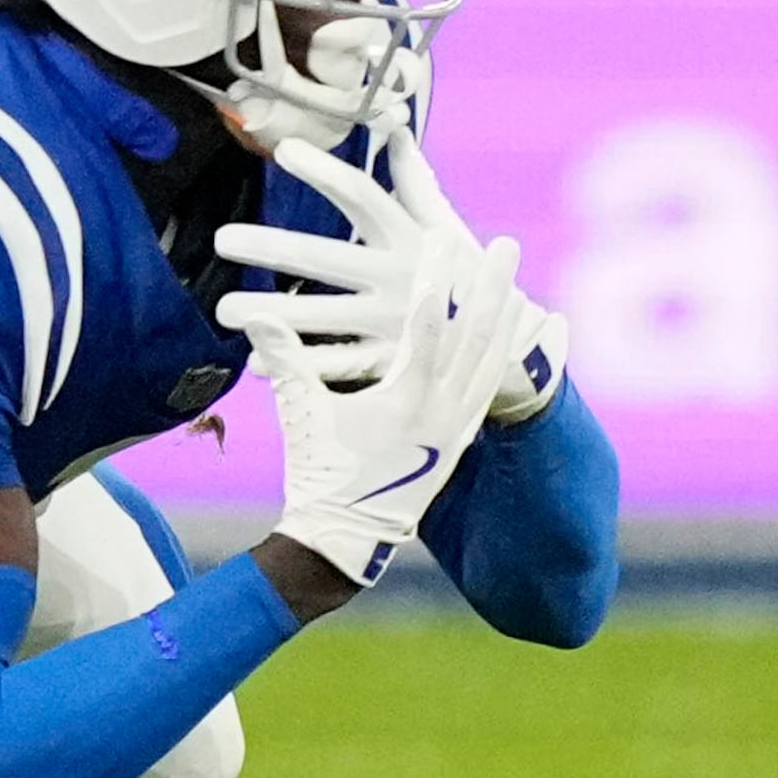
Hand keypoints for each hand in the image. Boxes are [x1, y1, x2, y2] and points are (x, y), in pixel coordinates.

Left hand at [213, 132, 560, 419]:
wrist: (509, 346)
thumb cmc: (465, 277)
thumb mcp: (447, 227)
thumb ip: (416, 182)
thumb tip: (396, 129)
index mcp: (410, 238)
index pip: (363, 197)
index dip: (326, 171)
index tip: (285, 149)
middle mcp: (399, 276)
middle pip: (327, 258)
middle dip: (274, 248)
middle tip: (222, 239)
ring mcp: (393, 321)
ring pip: (322, 316)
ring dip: (271, 314)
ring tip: (223, 310)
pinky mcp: (390, 363)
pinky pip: (336, 365)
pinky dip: (297, 365)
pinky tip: (256, 362)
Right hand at [216, 143, 520, 585]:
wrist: (346, 539)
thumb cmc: (320, 474)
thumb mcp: (302, 415)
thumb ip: (287, 362)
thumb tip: (254, 316)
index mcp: (406, 399)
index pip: (427, 326)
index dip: (434, 278)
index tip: (441, 237)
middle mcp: (442, 410)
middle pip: (477, 336)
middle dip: (491, 287)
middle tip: (503, 245)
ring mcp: (457, 427)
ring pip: (492, 364)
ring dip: (510, 322)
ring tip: (524, 287)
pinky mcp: (460, 441)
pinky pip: (492, 391)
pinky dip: (511, 364)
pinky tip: (519, 350)